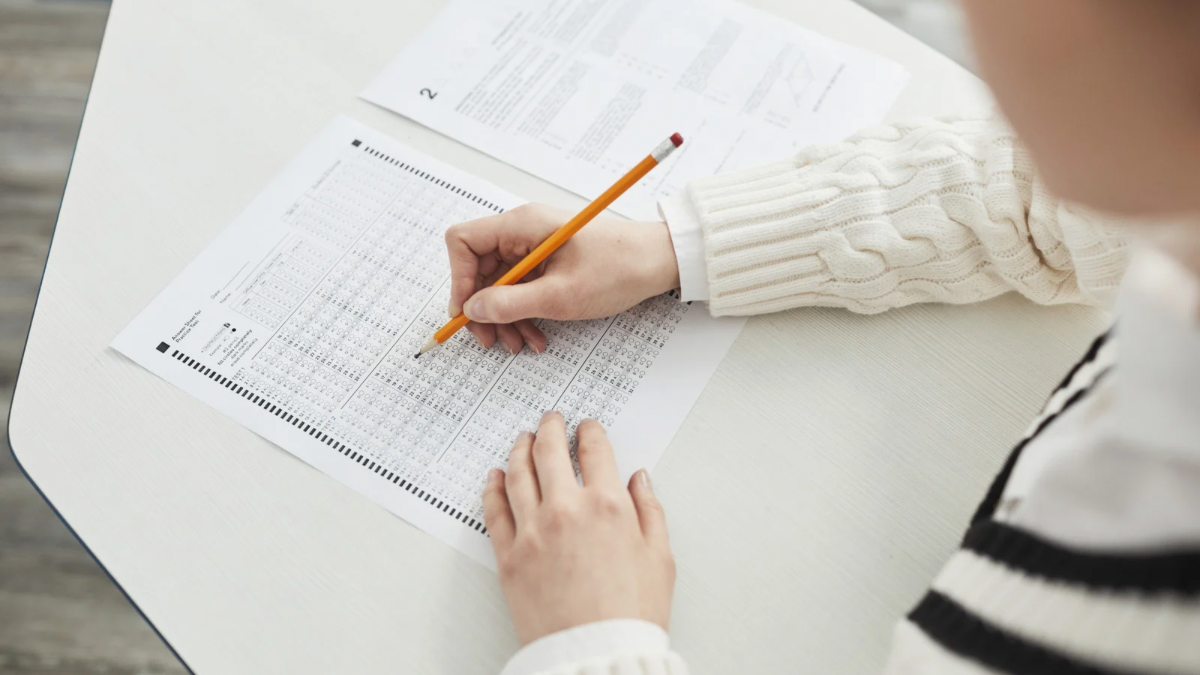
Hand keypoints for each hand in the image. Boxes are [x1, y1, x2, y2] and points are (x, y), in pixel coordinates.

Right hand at [445, 204, 679, 353]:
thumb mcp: (561, 295)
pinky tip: (536, 336)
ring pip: (499, 284)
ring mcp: (534, 247)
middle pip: (478, 268)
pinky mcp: (547, 263)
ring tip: (519, 345)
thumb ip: (511, 303)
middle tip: (491, 341)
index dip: (458, 278)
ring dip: (504, 317)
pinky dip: (523, 314)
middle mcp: (523, 231)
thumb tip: (472, 310)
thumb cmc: (618, 269)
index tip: (467, 313)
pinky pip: (521, 289)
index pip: (463, 241)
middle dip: (483, 308)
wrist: (658, 262)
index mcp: (521, 225)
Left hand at [483, 412, 674, 644]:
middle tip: (551, 420)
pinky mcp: (509, 556)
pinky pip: (494, 511)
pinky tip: (495, 477)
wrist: (595, 656)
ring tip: (522, 439)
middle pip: (550, 451)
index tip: (588, 428)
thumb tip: (640, 480)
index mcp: (608, 506)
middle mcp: (566, 510)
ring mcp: (533, 532)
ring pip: (517, 474)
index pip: (595, 451)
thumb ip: (650, 511)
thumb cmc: (631, 615)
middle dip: (551, 428)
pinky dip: (493, 487)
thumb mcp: (660, 559)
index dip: (590, 432)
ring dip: (519, 449)